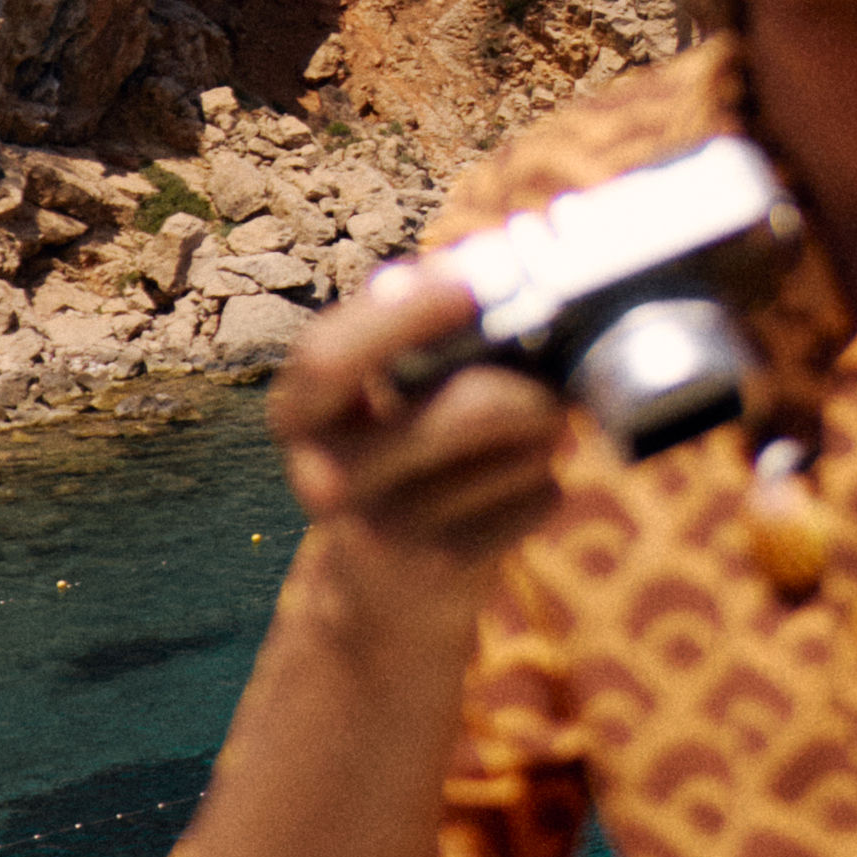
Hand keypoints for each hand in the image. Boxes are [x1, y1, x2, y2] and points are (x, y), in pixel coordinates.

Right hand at [273, 260, 573, 599]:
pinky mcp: (437, 572)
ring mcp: (378, 531)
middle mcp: (322, 474)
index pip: (328, 357)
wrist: (385, 593)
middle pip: (468, 410)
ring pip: (520, 455)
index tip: (472, 282)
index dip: (405, 313)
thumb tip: (498, 263)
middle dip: (532, 389)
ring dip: (547, 437)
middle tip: (554, 381)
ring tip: (535, 433)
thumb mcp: (386, 398)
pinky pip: (537, 501)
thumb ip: (423, 334)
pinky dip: (547, 489)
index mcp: (301, 411)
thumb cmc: (404, 458)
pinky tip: (519, 493)